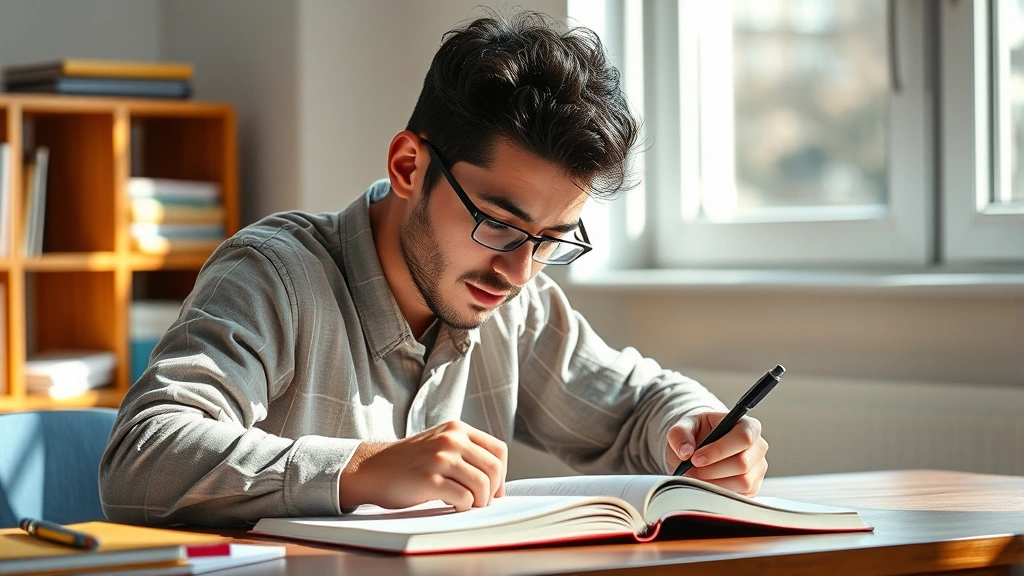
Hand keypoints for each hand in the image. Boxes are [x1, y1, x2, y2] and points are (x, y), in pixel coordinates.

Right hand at [338, 420, 506, 511]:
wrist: (371, 469)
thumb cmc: (409, 463)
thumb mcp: (439, 444)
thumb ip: (466, 452)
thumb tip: (498, 482)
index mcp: (457, 429)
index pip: (498, 451)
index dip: (501, 475)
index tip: (493, 490)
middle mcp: (451, 439)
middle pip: (493, 469)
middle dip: (492, 492)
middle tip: (479, 502)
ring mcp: (440, 458)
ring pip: (482, 485)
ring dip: (478, 502)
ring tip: (465, 505)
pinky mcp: (429, 480)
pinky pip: (464, 498)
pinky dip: (463, 507)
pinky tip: (450, 505)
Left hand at [665, 412, 767, 495]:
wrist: (699, 447)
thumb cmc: (696, 433)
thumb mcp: (683, 427)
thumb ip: (680, 434)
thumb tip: (686, 452)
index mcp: (747, 425)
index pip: (743, 437)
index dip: (719, 450)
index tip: (695, 458)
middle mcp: (758, 447)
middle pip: (742, 463)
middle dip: (711, 470)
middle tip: (689, 469)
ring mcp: (758, 469)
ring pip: (742, 482)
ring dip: (713, 483)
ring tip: (694, 476)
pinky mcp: (753, 487)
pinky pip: (739, 496)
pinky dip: (718, 493)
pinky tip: (704, 484)